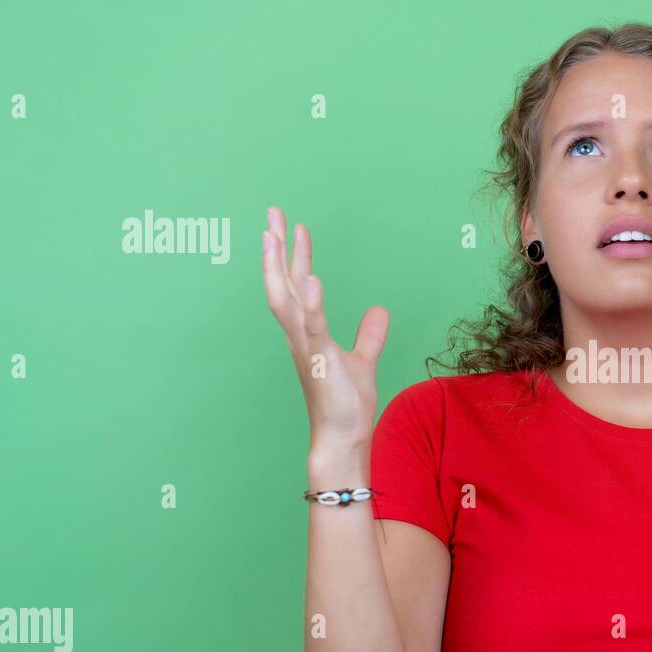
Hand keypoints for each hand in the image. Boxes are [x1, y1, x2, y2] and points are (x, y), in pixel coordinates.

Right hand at [261, 207, 389, 451]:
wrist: (342, 438)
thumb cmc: (346, 405)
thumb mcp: (363, 361)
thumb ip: (369, 336)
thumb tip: (379, 310)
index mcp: (307, 333)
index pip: (297, 286)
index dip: (294, 256)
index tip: (290, 227)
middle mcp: (299, 336)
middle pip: (282, 284)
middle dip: (276, 249)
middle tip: (271, 213)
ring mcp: (306, 348)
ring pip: (285, 300)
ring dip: (278, 267)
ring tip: (275, 234)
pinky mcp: (319, 361)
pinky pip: (312, 328)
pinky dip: (310, 304)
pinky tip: (311, 279)